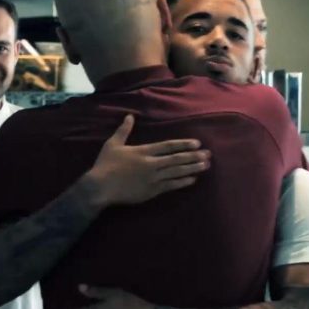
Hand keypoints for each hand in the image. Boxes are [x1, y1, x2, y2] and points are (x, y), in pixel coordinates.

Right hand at [80, 114, 209, 208]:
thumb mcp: (113, 144)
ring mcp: (153, 179)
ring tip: (205, 165)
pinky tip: (193, 180)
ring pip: (177, 172)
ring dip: (192, 168)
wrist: (100, 187)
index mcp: (144, 151)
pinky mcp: (151, 191)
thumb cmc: (106, 165)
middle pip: (177, 159)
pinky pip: (171, 186)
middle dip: (194, 156)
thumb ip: (124, 130)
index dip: (184, 144)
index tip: (197, 143)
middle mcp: (151, 164)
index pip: (168, 146)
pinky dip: (183, 182)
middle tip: (208, 154)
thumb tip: (129, 116)